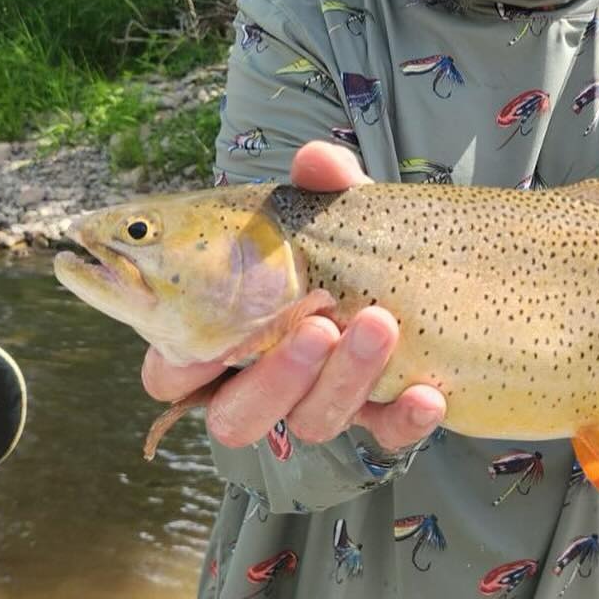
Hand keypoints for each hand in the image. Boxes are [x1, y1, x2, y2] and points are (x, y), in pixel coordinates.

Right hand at [140, 143, 447, 450]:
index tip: (209, 343)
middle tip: (319, 323)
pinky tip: (427, 394)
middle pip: (238, 418)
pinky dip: (404, 420)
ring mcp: (320, 404)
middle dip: (278, 376)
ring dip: (345, 378)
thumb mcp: (333, 209)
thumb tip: (316, 161)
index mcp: (222, 336)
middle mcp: (262, 383)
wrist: (416, 264)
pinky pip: (385, 436)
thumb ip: (321, 186)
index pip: (171, 375)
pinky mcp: (379, 418)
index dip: (180, 367)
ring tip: (380, 323)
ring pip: (312, 423)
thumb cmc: (342, 239)